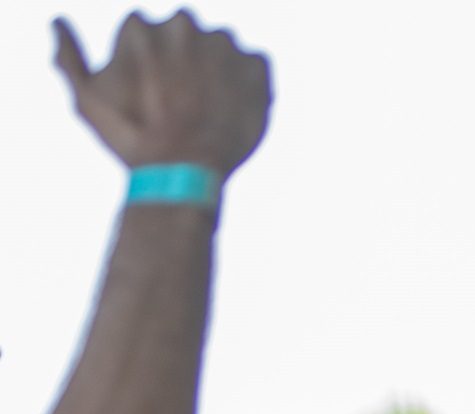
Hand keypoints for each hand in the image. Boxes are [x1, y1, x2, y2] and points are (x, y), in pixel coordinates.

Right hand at [55, 11, 271, 179]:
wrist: (183, 172)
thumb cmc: (132, 142)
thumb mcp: (86, 103)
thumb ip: (67, 59)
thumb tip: (57, 21)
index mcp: (142, 25)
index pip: (151, 32)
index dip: (157, 67)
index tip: (160, 95)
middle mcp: (183, 24)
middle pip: (190, 35)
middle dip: (190, 63)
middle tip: (190, 104)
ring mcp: (222, 43)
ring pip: (223, 48)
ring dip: (221, 71)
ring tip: (214, 110)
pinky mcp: (255, 67)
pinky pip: (257, 65)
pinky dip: (250, 83)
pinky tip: (237, 109)